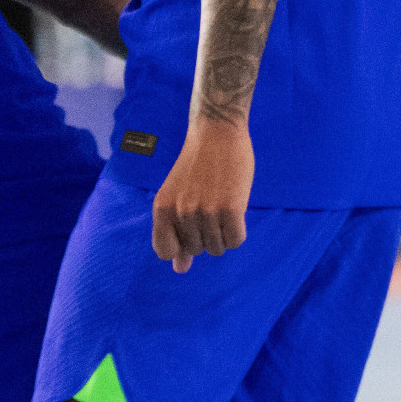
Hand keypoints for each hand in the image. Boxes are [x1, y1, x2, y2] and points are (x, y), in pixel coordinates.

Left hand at [151, 120, 252, 272]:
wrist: (217, 132)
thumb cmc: (198, 167)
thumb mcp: (178, 197)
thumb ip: (176, 233)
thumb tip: (180, 270)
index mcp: (162, 208)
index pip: (164, 251)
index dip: (180, 245)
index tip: (189, 226)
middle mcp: (181, 212)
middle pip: (197, 250)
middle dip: (206, 234)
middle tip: (209, 205)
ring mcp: (205, 211)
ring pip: (217, 248)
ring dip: (224, 233)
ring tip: (222, 205)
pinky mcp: (230, 208)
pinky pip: (236, 240)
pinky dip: (238, 232)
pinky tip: (236, 210)